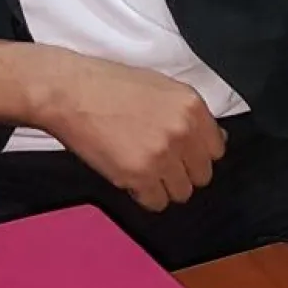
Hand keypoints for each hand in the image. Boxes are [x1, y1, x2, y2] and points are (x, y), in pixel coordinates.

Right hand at [37, 53, 227, 212]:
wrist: (71, 91)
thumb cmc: (111, 85)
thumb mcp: (160, 86)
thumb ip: (188, 113)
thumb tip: (216, 138)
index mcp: (191, 105)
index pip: (216, 149)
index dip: (196, 153)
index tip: (182, 152)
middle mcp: (183, 131)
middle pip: (201, 175)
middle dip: (182, 171)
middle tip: (159, 161)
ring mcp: (162, 155)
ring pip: (181, 193)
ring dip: (163, 185)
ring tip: (142, 168)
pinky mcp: (138, 175)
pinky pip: (156, 202)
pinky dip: (144, 194)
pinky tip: (130, 175)